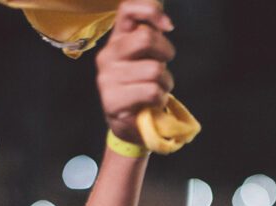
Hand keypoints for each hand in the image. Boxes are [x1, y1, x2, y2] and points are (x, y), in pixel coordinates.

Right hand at [95, 1, 174, 143]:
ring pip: (154, 70)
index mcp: (116, 40)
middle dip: (166, 52)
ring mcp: (107, 78)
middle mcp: (107, 55)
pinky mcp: (112, 100)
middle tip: (164, 67)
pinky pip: (151, 92)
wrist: (129, 124)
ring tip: (157, 90)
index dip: (152, 11)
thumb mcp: (146, 58)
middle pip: (146, 39)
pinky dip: (160, 99)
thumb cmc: (141, 86)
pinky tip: (152, 103)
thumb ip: (150, 37)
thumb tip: (165, 23)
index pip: (128, 10)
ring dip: (165, 82)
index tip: (168, 27)